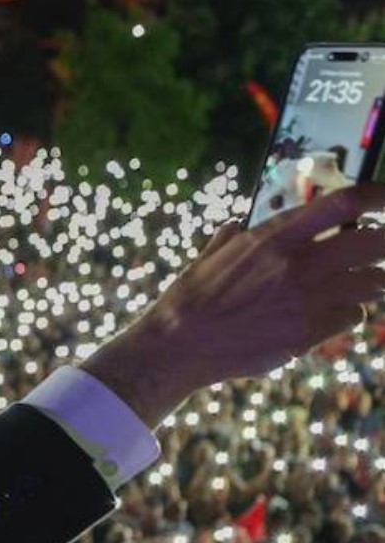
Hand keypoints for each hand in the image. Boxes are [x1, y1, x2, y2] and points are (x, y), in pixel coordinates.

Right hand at [82, 185, 384, 426]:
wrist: (178, 345)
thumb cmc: (189, 299)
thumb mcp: (209, 257)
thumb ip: (231, 238)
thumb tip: (234, 226)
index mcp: (273, 236)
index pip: (344, 203)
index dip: (378, 196)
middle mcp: (297, 263)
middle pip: (375, 242)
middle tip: (381, 247)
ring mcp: (308, 299)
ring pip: (374, 283)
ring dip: (372, 281)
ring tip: (359, 282)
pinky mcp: (309, 332)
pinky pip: (354, 316)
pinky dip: (349, 313)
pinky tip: (330, 314)